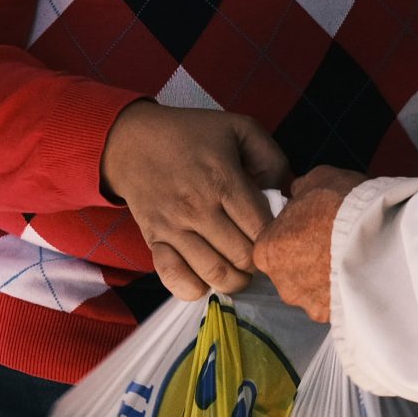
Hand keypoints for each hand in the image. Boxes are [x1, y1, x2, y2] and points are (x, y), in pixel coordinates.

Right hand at [99, 102, 292, 299]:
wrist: (132, 141)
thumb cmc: (190, 134)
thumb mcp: (238, 128)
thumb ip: (271, 157)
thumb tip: (285, 194)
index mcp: (223, 179)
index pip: (262, 229)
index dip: (276, 237)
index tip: (275, 233)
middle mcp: (198, 207)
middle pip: (243, 256)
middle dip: (258, 261)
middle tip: (258, 251)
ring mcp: (174, 227)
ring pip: (215, 274)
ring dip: (235, 280)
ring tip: (239, 269)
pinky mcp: (154, 240)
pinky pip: (176, 279)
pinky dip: (196, 288)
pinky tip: (207, 278)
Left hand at [254, 167, 367, 321]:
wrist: (380, 237)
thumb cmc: (343, 205)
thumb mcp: (317, 179)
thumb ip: (300, 191)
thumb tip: (297, 193)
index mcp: (267, 249)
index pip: (273, 243)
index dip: (294, 233)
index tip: (314, 226)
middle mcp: (280, 282)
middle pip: (290, 270)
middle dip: (307, 259)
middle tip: (333, 243)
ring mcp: (306, 302)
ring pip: (311, 290)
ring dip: (325, 279)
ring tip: (350, 260)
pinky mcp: (331, 316)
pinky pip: (334, 303)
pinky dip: (343, 293)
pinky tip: (359, 277)